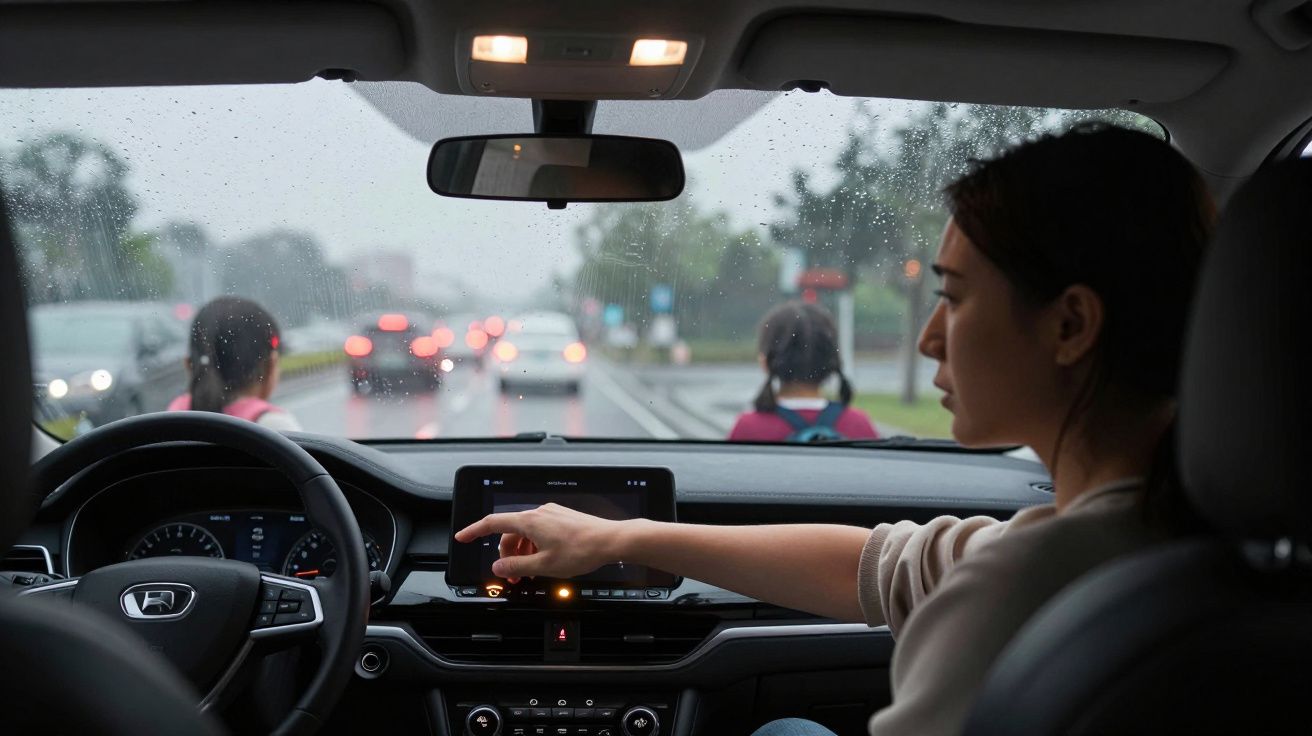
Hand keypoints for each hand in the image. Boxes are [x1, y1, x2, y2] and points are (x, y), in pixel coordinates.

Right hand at [453, 503, 625, 582]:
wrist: (610, 540)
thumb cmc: (582, 550)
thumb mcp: (544, 565)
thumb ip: (517, 566)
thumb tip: (498, 568)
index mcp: (530, 521)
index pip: (493, 523)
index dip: (474, 531)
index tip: (463, 537)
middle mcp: (539, 513)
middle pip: (511, 533)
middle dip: (507, 555)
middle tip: (513, 576)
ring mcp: (551, 514)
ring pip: (526, 533)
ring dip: (522, 552)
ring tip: (530, 572)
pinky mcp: (562, 518)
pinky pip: (539, 531)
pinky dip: (535, 546)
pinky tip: (543, 561)